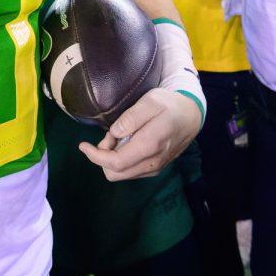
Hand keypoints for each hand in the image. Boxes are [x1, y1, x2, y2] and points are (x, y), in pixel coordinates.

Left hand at [78, 87, 199, 181]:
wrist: (191, 115)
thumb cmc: (169, 105)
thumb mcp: (150, 101)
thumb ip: (131, 118)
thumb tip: (114, 133)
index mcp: (149, 146)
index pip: (115, 162)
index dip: (95, 156)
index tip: (83, 145)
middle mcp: (152, 162)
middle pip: (115, 173)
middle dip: (104, 156)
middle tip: (110, 134)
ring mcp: (155, 168)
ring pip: (122, 174)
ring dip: (113, 158)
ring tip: (120, 136)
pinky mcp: (155, 168)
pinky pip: (130, 171)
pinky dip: (122, 160)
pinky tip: (128, 142)